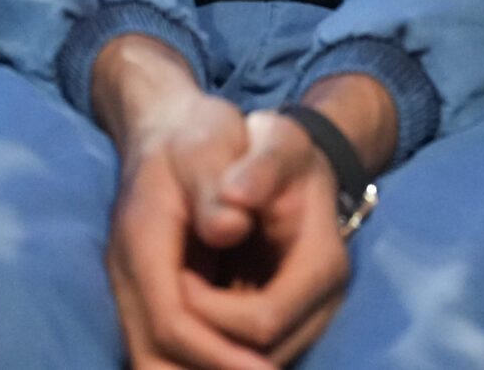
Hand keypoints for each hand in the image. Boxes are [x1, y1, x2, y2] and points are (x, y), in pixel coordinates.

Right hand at [91, 37, 275, 369]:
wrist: (171, 132)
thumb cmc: (201, 135)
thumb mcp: (216, 137)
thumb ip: (220, 178)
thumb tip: (230, 222)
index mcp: (143, 238)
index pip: (171, 320)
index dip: (216, 351)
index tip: (264, 367)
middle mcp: (131, 274)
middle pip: (156, 359)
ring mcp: (137, 291)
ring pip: (157, 363)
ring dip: (211, 366)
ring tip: (260, 366)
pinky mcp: (154, 300)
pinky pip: (169, 353)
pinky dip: (209, 359)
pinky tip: (247, 358)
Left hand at [183, 110, 349, 365]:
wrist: (283, 159)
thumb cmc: (269, 145)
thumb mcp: (269, 137)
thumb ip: (254, 171)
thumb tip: (227, 219)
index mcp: (322, 261)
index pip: (263, 323)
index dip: (209, 314)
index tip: (176, 273)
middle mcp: (321, 304)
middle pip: (252, 362)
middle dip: (196, 342)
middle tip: (161, 292)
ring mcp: (304, 323)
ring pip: (241, 369)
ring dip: (196, 352)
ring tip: (166, 302)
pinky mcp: (282, 330)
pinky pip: (234, 360)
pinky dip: (199, 351)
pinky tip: (175, 319)